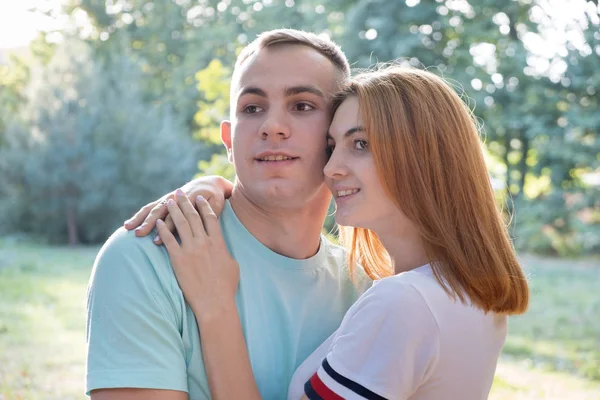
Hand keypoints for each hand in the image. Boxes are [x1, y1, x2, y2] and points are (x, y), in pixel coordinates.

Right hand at [124, 175, 233, 243]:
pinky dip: (140, 215)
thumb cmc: (214, 197)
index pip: (176, 217)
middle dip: (149, 223)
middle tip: (138, 234)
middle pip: (160, 211)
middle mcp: (175, 198)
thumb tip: (203, 222)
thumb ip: (208, 212)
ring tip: (127, 228)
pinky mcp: (165, 201)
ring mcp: (168, 199)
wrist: (209, 183)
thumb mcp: (215, 204)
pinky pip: (151, 208)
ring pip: (152, 208)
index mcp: (188, 199)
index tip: (157, 240)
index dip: (166, 229)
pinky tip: (129, 225)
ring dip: (140, 218)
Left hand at [157, 189, 239, 320]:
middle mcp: (204, 243)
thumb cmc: (226, 286)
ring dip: (174, 211)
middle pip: (193, 217)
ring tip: (169, 201)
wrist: (215, 302)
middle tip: (180, 192)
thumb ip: (225, 251)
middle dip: (186, 202)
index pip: (210, 218)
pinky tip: (158, 223)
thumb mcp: (232, 264)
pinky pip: (169, 241)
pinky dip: (163, 230)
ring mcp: (190, 250)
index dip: (204, 206)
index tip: (199, 198)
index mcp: (218, 242)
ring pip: (180, 225)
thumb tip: (222, 246)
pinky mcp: (178, 260)